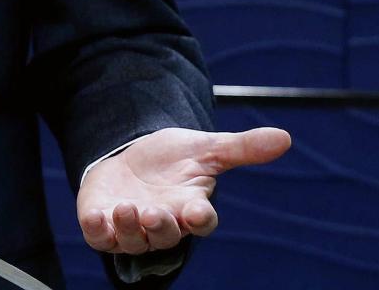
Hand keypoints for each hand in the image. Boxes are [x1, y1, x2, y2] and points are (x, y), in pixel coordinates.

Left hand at [77, 126, 290, 255]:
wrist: (130, 159)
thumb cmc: (171, 160)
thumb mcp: (203, 148)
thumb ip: (241, 147)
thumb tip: (284, 137)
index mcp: (189, 207)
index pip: (200, 221)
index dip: (200, 219)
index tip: (198, 212)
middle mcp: (162, 223)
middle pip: (165, 235)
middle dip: (160, 226)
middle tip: (152, 212)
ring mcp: (131, 228)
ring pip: (132, 240)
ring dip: (128, 228)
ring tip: (126, 208)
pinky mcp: (102, 224)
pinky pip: (99, 237)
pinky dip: (97, 230)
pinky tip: (94, 217)